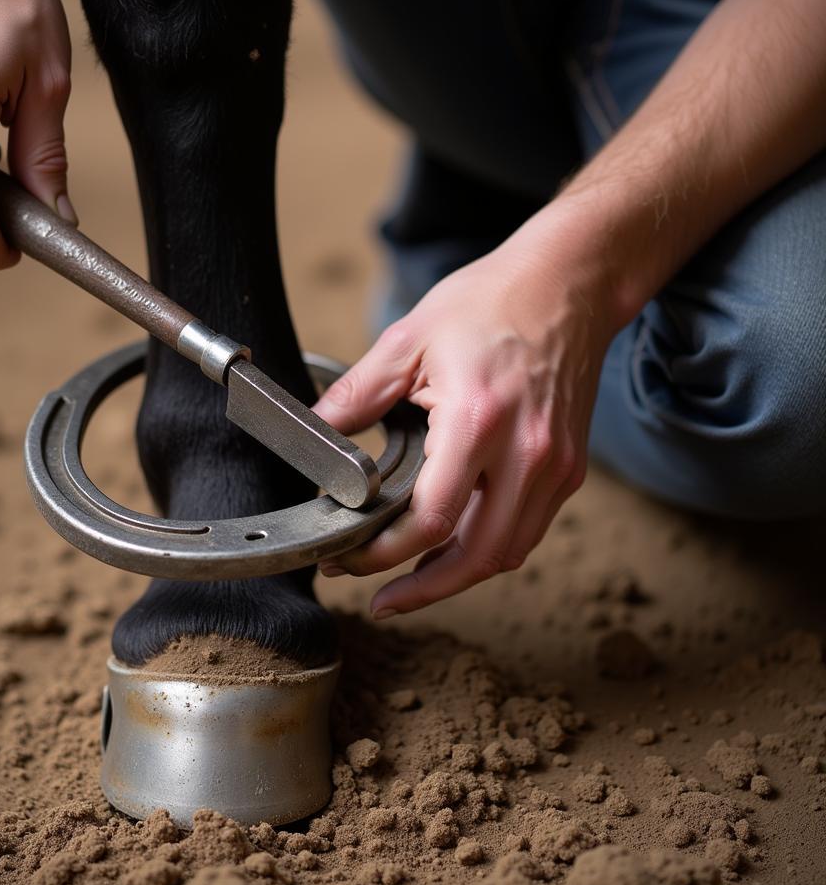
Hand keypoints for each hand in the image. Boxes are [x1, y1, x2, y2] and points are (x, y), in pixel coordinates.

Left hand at [314, 203, 616, 617]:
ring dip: (458, 577)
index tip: (351, 561)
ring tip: (413, 583)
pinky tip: (455, 547)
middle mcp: (526, 453)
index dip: (385, 555)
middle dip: (423, 590)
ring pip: (507, 552)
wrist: (568, 285)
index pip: (431, 520)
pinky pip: (528, 530)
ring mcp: (555, 465)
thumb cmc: (491, 303)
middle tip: (381, 599)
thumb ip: (357, 393)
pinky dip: (489, 550)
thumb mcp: (410, 338)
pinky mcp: (569, 467)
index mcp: (478, 420)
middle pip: (476, 557)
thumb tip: (315, 432)